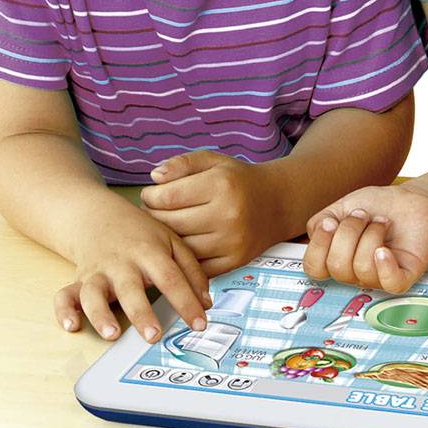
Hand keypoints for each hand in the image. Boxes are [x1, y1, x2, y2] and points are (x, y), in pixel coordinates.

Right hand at [55, 194, 209, 341]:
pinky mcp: (79, 279)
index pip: (171, 278)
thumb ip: (191, 270)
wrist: (99, 215)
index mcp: (150, 251)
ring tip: (112, 333)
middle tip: (154, 335)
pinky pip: (65, 295)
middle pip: (132, 288)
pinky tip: (71, 325)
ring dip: (101, 314)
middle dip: (142, 313)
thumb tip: (206, 303)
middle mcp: (123, 262)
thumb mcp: (171, 242)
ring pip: (95, 293)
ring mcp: (98, 271)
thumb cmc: (141, 233)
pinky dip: (64, 311)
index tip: (199, 324)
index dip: (187, 302)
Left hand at [140, 150, 279, 276]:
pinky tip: (183, 243)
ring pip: (180, 247)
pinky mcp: (234, 261)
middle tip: (152, 212)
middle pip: (170, 224)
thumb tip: (155, 177)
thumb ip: (183, 163)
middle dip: (154, 217)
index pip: (167, 197)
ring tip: (166, 226)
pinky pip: (196, 266)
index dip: (150, 196)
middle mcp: (228, 215)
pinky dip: (184, 257)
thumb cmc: (239, 180)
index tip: (150, 195)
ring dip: (166, 239)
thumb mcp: (214, 161)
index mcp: (221, 185)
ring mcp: (232, 241)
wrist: (277, 203)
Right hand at [304, 184, 427, 292]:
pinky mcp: (403, 277)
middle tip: (363, 215)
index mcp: (337, 257)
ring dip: (371, 235)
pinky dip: (385, 265)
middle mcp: (354, 272)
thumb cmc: (376, 206)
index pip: (314, 268)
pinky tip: (385, 249)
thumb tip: (317, 234)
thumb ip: (320, 221)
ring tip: (382, 221)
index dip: (319, 246)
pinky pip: (389, 283)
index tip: (331, 222)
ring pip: (361, 269)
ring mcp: (378, 276)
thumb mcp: (341, 206)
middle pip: (338, 267)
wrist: (410, 200)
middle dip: (349, 232)